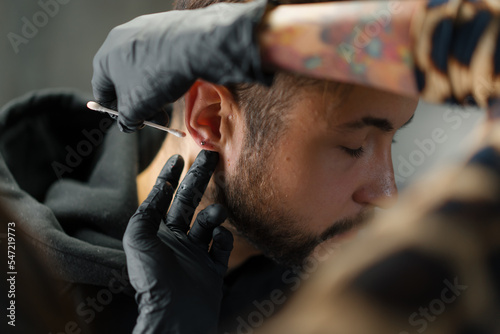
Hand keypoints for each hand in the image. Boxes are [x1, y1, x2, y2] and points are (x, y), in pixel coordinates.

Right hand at [92, 0, 272, 132]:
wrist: (194, 45)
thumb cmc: (157, 75)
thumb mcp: (135, 107)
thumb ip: (127, 119)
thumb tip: (128, 123)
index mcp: (105, 59)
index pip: (102, 92)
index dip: (116, 112)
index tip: (132, 122)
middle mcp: (121, 41)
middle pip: (125, 81)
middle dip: (140, 104)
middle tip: (156, 118)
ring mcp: (144, 33)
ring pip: (144, 70)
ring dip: (154, 92)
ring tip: (168, 104)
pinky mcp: (166, 30)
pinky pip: (161, 57)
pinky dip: (166, 73)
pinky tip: (178, 82)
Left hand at [123, 150, 232, 333]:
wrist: (175, 314)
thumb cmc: (152, 277)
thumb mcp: (137, 239)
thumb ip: (146, 212)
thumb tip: (158, 191)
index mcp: (158, 233)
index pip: (164, 197)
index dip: (170, 176)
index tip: (178, 157)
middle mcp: (177, 240)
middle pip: (190, 201)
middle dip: (199, 177)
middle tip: (211, 156)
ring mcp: (196, 253)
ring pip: (209, 223)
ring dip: (214, 214)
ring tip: (217, 213)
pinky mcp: (213, 268)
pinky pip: (222, 246)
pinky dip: (223, 237)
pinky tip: (219, 235)